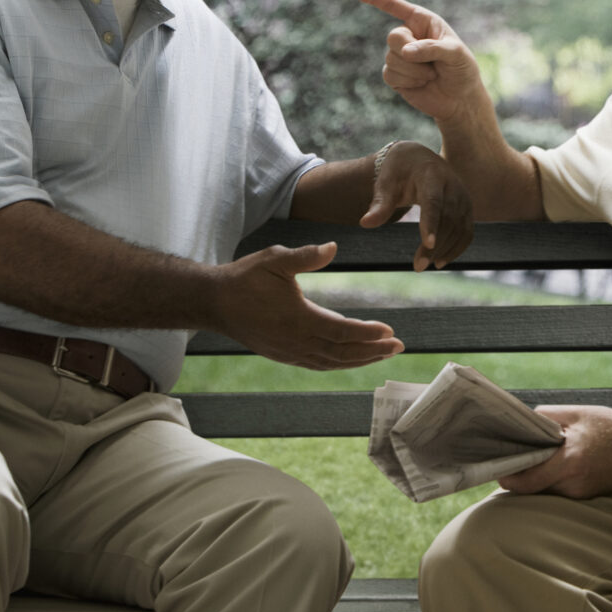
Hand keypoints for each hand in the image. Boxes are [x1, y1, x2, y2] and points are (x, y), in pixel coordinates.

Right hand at [216, 242, 404, 368]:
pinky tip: (350, 358)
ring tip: (382, 355)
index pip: (342, 331)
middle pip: (342, 353)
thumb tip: (333, 247)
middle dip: (373, 351)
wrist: (213, 301)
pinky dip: (338, 363)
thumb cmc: (245, 277)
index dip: (368, 334)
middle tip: (398, 347)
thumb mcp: (275, 259)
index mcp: (298, 318)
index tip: (390, 332)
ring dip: (358, 360)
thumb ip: (306, 255)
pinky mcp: (282, 355)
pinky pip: (317, 365)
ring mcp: (288, 352)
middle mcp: (295, 341)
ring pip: (331, 362)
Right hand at [353, 0, 484, 122]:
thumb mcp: (456, 54)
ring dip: (414, 71)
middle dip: (409, 52)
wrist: (459, 99)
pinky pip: (389, 74)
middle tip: (431, 64)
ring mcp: (399, 56)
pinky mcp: (395, 76)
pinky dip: (408, 80)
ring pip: (391, 58)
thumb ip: (431, 48)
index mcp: (422, 21)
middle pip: (393, 36)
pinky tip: (421, 83)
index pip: (395, 6)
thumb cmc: (462, 70)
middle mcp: (408, 35)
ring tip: (431, 75)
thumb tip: (404, 52)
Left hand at [359, 141, 473, 269]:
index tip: (428, 245)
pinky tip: (440, 261)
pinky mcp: (467, 208)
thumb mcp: (386, 182)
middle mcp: (452, 185)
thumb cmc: (399, 171)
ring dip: (445, 249)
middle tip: (418, 266)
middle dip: (435, 245)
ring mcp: (463, 196)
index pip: (433, 201)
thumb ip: (379, 203)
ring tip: (424, 265)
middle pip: (448, 218)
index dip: (432, 223)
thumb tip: (365, 223)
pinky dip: (456, 248)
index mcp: (431, 175)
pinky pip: (466, 232)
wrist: (418, 158)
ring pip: (460, 228)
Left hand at [498, 405, 611, 498]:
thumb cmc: (610, 425)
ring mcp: (583, 492)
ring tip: (531, 457)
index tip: (497, 470)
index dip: (510, 478)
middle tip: (510, 459)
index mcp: (570, 460)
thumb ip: (546, 417)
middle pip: (535, 487)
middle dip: (521, 475)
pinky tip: (553, 463)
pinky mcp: (589, 495)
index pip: (530, 480)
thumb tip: (523, 424)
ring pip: (548, 490)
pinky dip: (553, 479)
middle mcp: (575, 482)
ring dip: (538, 477)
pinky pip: (561, 490)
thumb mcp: (576, 413)